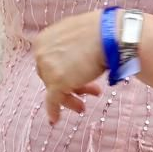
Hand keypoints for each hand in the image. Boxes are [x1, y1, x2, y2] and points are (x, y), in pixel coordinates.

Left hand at [33, 9, 105, 123]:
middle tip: (86, 93)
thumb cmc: (100, 32)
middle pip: (51, 75)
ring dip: (70, 97)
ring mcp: (48, 68)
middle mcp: (41, 53)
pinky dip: (54, 111)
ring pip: (54, 89)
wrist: (110, 35)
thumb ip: (68, 47)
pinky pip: (52, 100)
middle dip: (69, 85)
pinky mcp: (56, 82)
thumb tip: (73, 59)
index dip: (63, 71)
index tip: (76, 78)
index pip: (49, 61)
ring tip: (83, 106)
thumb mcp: (77, 36)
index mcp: (44, 39)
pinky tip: (56, 119)